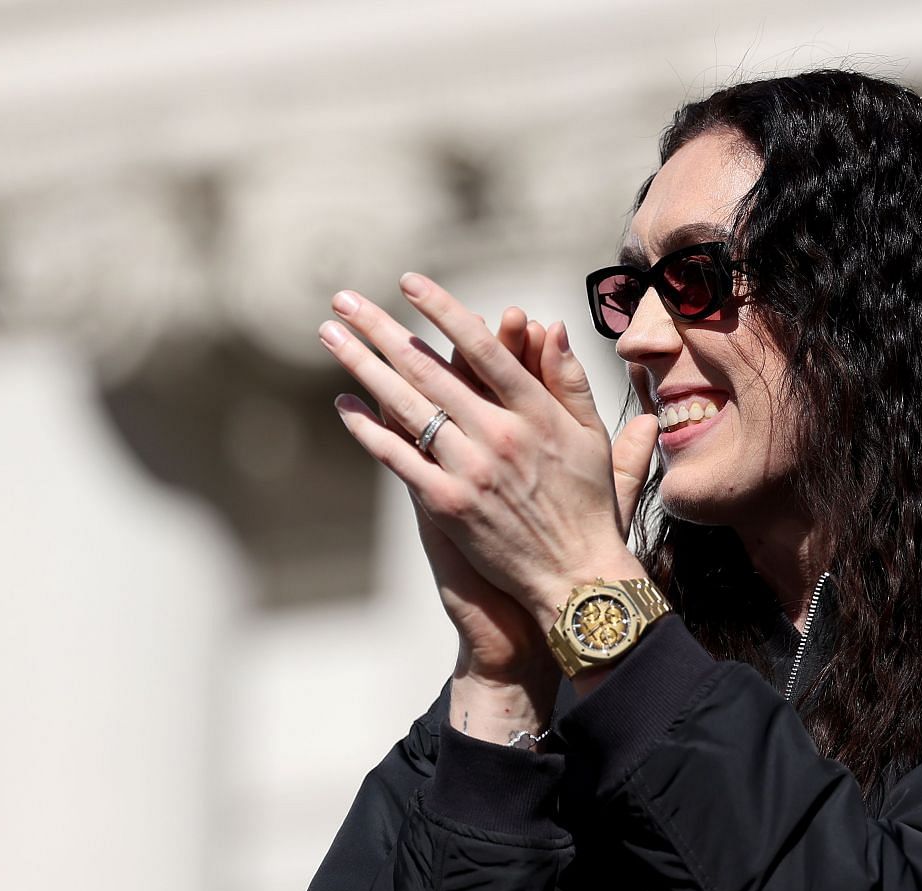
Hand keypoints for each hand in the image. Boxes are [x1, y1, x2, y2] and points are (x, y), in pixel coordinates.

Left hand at [319, 273, 657, 632]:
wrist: (575, 577)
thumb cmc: (587, 506)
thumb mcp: (590, 437)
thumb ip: (569, 380)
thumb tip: (551, 325)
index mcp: (536, 413)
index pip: (481, 347)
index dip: (441, 310)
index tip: (408, 282)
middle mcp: (499, 435)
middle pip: (429, 369)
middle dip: (381, 330)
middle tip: (344, 301)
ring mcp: (469, 470)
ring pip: (405, 406)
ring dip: (362, 367)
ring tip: (330, 336)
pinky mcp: (447, 505)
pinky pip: (398, 458)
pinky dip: (368, 430)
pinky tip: (344, 405)